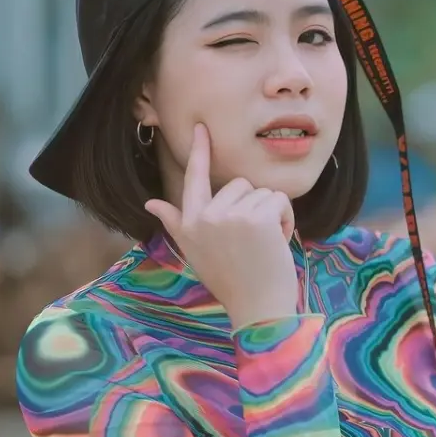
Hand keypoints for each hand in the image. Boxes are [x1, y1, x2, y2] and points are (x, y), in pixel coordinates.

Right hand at [145, 123, 298, 329]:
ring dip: (271, 215)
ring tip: (264, 245)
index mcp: (190, 223)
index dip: (199, 151)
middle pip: (240, 184)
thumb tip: (150, 204)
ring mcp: (230, 216)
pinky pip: (279, 200)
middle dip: (253, 207)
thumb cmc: (230, 281)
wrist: (257, 309)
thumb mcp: (195, 251)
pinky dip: (285, 219)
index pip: (194, 178)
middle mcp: (205, 216)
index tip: (201, 127)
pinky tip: (277, 243)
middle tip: (252, 241)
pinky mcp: (256, 217)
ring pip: (262, 192)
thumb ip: (176, 223)